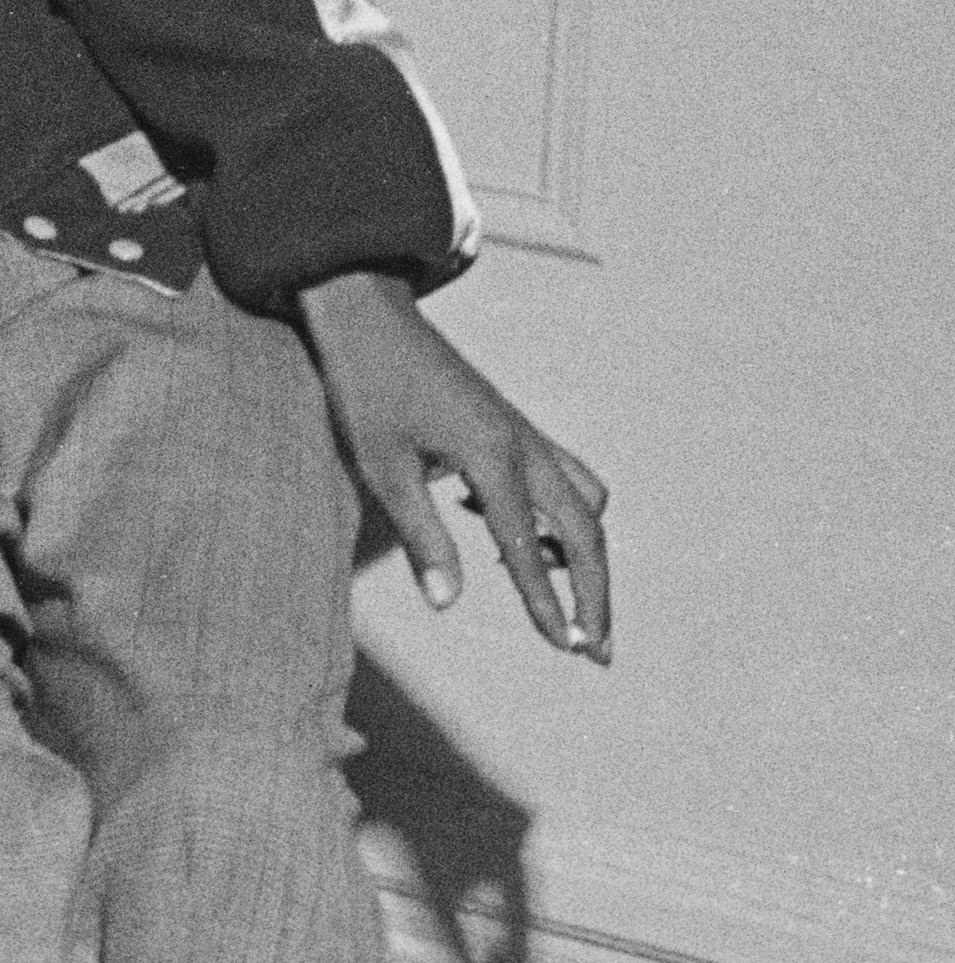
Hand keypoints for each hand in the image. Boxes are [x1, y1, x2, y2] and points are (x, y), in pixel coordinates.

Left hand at [302, 271, 610, 659]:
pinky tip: (520, 537)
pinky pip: (563, 477)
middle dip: (595, 595)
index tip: (566, 650)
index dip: (547, 604)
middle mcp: (524, 445)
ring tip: (567, 600)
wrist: (365, 310)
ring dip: (589, 554)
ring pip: (585, 503)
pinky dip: (565, 516)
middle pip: (586, 532)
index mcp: (494, 458)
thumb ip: (421, 534)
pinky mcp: (512, 423)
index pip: (531, 549)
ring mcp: (523, 431)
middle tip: (596, 652)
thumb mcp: (381, 464)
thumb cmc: (365, 384)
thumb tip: (448, 602)